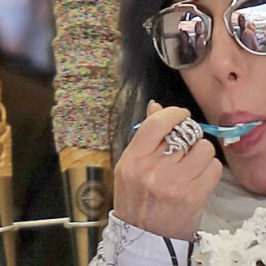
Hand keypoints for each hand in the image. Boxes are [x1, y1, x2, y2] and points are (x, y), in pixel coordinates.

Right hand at [113, 101, 222, 240]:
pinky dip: (210, 167)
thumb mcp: (129, 165)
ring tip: (192, 159)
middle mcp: (153, 170)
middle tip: (185, 141)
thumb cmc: (134, 197)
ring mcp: (175, 184)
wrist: (143, 236)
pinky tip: (199, 173)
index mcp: (133, 159)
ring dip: (200, 151)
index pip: (156, 124)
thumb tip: (156, 107)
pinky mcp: (194, 197)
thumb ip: (144, 136)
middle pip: (183, 134)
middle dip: (187, 134)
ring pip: (203, 148)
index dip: (173, 113)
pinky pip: (214, 168)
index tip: (180, 114)